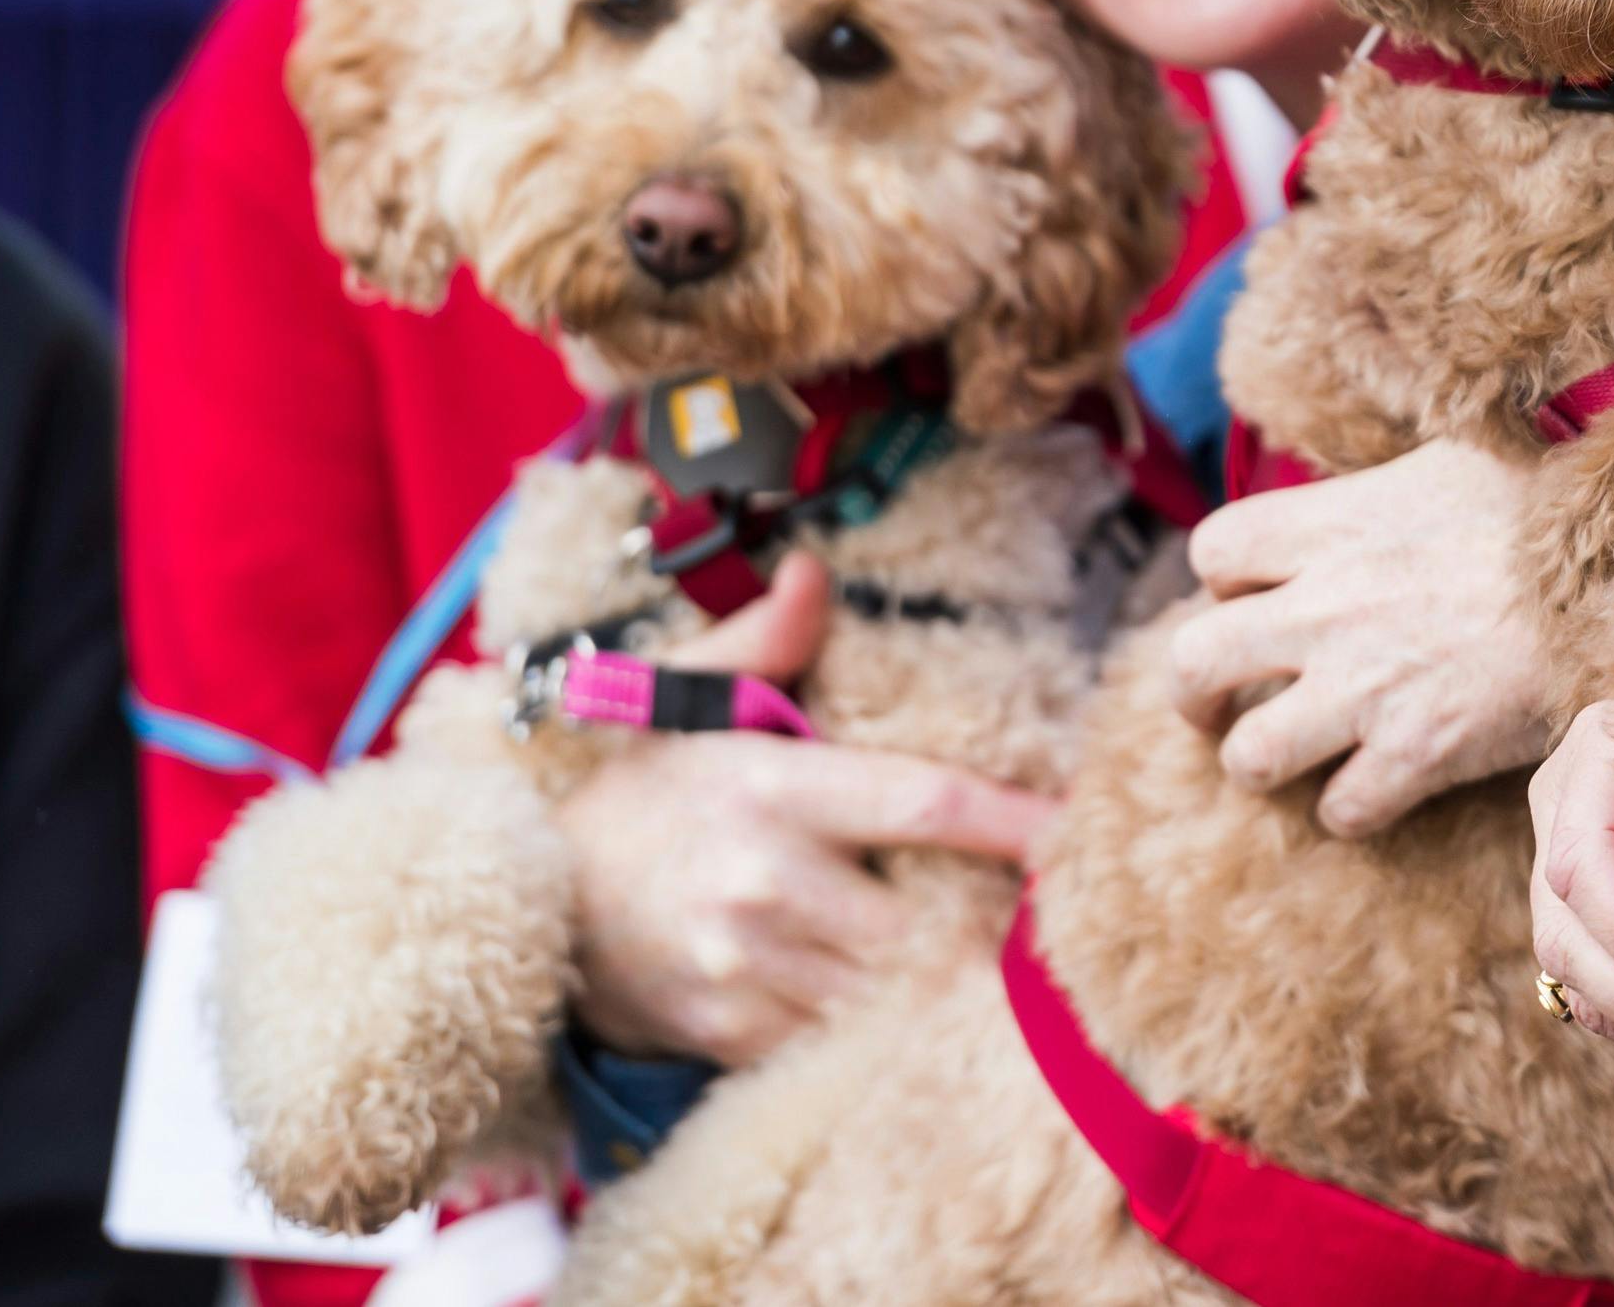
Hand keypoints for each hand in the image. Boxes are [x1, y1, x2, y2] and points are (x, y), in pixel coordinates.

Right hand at [558, 553, 1057, 1065]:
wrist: (537, 901)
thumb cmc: (642, 788)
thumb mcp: (687, 696)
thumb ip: (766, 641)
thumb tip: (814, 570)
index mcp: (771, 787)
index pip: (926, 802)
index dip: (1014, 820)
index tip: (1076, 830)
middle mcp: (763, 880)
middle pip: (928, 924)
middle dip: (990, 931)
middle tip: (1042, 925)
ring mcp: (745, 967)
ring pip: (893, 996)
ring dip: (944, 986)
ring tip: (988, 970)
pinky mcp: (731, 1033)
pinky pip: (841, 1043)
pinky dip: (882, 1028)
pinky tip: (906, 1007)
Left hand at [1168, 437, 1561, 834]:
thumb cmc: (1538, 507)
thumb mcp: (1442, 463)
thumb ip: (1373, 493)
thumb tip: (1357, 501)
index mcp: (1328, 527)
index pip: (1213, 552)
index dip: (1221, 579)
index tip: (1251, 594)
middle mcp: (1325, 610)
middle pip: (1195, 661)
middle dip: (1194, 691)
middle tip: (1215, 703)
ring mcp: (1364, 689)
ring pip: (1250, 756)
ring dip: (1259, 762)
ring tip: (1283, 757)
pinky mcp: (1416, 754)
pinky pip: (1342, 810)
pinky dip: (1349, 808)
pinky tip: (1372, 787)